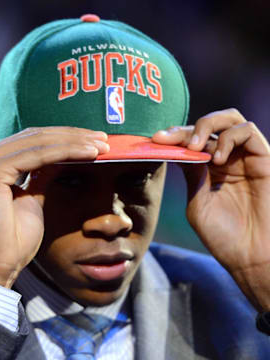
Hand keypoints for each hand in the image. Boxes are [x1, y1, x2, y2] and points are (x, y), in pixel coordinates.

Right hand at [0, 127, 108, 287]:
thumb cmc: (11, 240)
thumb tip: (62, 155)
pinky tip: (89, 153)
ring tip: (101, 145)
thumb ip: (41, 174)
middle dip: (73, 136)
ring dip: (74, 142)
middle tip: (103, 139)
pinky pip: (38, 155)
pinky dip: (67, 152)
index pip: (29, 140)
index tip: (92, 141)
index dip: (63, 138)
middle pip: (35, 136)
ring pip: (38, 142)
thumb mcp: (32, 198)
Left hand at [152, 109, 269, 310]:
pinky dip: (229, 138)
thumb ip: (192, 175)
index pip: (189, 142)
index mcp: (207, 169)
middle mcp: (226, 159)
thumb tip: (179, 150)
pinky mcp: (263, 160)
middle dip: (186, 128)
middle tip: (170, 138)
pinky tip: (217, 159)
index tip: (155, 139)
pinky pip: (248, 132)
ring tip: (195, 148)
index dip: (173, 137)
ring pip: (230, 119)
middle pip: (208, 125)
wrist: (249, 255)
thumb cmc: (222, 235)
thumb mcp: (197, 203)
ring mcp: (244, 158)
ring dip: (207, 127)